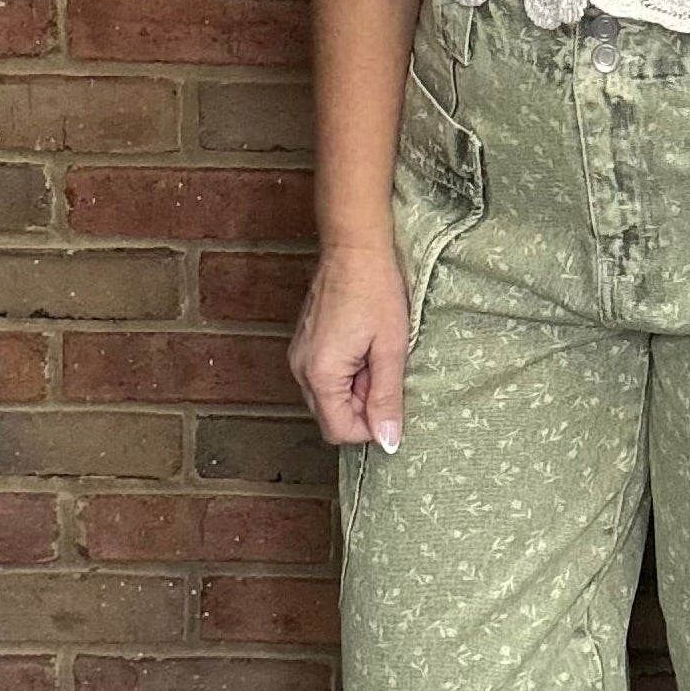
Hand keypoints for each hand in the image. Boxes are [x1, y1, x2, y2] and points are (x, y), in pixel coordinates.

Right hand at [289, 244, 409, 450]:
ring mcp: (299, 355)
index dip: (369, 427)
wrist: (354, 248)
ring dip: (355, 388)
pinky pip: (323, 376)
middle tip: (384, 371)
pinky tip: (363, 345)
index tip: (390, 402)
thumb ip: (387, 399)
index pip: (339, 431)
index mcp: (320, 375)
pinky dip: (346, 373)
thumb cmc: (375, 292)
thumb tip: (388, 442)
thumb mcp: (391, 349)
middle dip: (362, 407)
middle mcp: (301, 370)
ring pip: (328, 397)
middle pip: (330, 416)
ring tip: (375, 355)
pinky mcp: (304, 344)